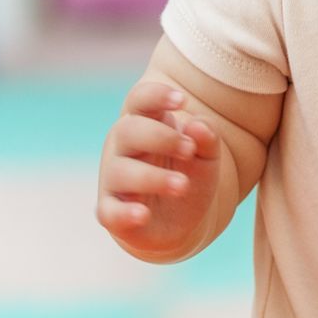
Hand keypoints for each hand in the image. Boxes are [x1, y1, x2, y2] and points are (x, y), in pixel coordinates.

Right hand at [97, 80, 222, 260]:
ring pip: (121, 172)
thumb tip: (197, 126)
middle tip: (190, 150)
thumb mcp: (208, 156)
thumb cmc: (189, 176)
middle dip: (161, 137)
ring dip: (153, 177)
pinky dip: (124, 213)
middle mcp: (123, 148)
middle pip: (128, 130)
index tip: (182, 101)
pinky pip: (109, 211)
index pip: (140, 100)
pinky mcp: (112, 213)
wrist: (181, 222)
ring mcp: (114, 180)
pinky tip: (143, 214)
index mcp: (145, 124)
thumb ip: (207, 137)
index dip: (156, 96)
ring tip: (183, 185)